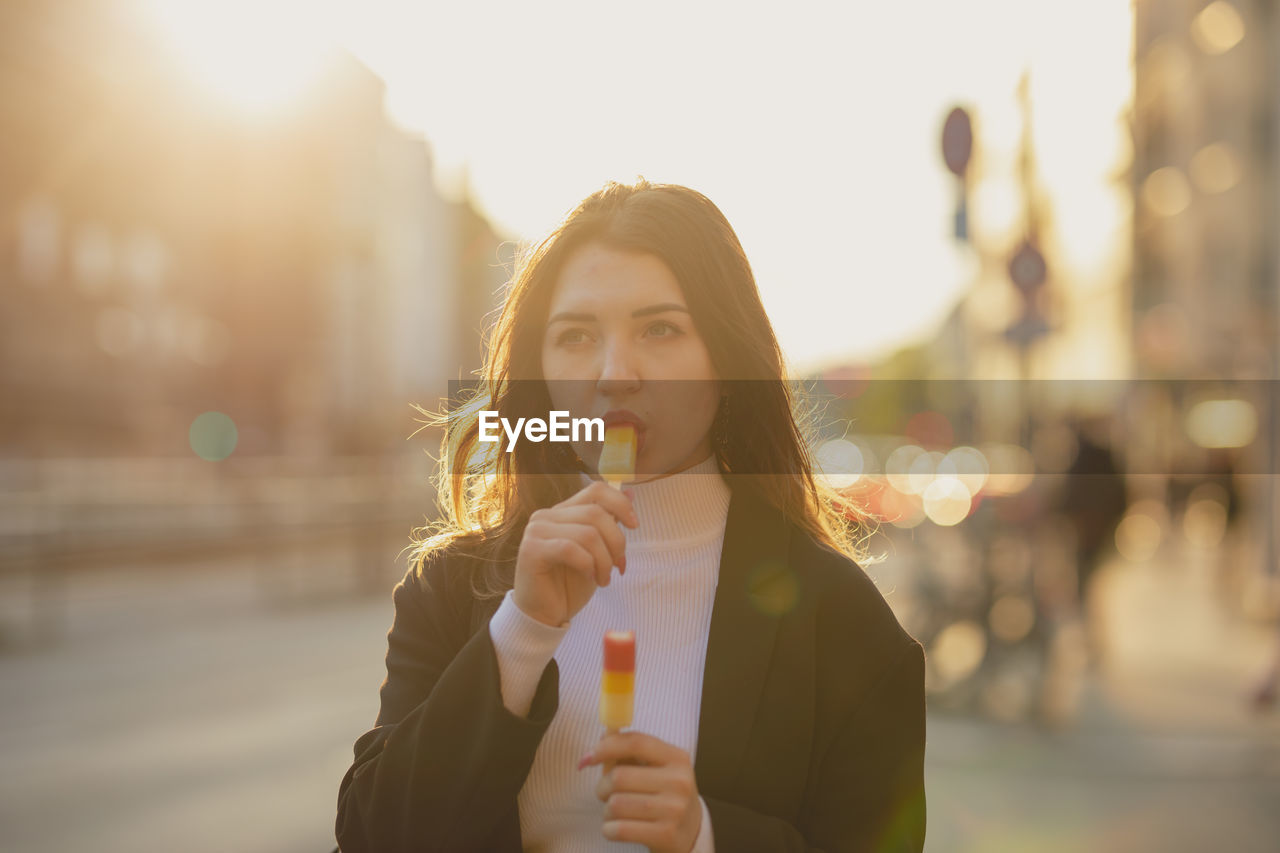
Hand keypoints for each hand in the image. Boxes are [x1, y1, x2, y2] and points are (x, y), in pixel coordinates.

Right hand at [513, 481, 637, 626]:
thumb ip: (610, 523)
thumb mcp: (598, 552)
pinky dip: (588, 565)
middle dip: (616, 542)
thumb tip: (631, 492)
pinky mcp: (531, 550)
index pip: (596, 491)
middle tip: (618, 566)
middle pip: (596, 513)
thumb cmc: (569, 586)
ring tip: (604, 579)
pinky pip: (570, 549)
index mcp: (563, 512)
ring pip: (587, 533)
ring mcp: (536, 531)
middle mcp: (547, 516)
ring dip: (604, 561)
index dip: (620, 503)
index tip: (634, 525)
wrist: (545, 616)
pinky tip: (591, 578)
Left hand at [579, 731, 702, 852]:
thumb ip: (631, 751)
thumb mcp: (657, 768)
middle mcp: (679, 781)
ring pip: (616, 804)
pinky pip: (620, 829)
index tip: (587, 758)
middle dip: (603, 786)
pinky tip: (615, 828)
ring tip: (615, 812)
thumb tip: (604, 735)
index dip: (606, 747)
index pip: (635, 743)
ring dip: (607, 810)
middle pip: (619, 776)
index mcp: (676, 758)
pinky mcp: (665, 834)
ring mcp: (674, 809)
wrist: (691, 831)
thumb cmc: (665, 794)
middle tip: (605, 793)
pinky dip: (609, 829)